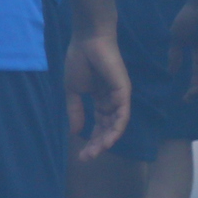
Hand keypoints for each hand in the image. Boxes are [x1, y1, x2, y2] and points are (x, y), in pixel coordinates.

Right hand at [65, 30, 130, 163]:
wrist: (88, 39)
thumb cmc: (79, 59)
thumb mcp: (73, 90)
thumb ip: (75, 110)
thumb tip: (75, 132)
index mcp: (99, 100)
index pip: (98, 125)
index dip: (90, 140)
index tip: (81, 155)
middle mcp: (111, 101)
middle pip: (107, 128)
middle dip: (97, 144)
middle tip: (87, 158)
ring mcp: (119, 97)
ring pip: (116, 125)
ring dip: (107, 140)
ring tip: (96, 152)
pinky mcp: (124, 92)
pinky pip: (122, 115)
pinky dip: (116, 129)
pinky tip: (108, 140)